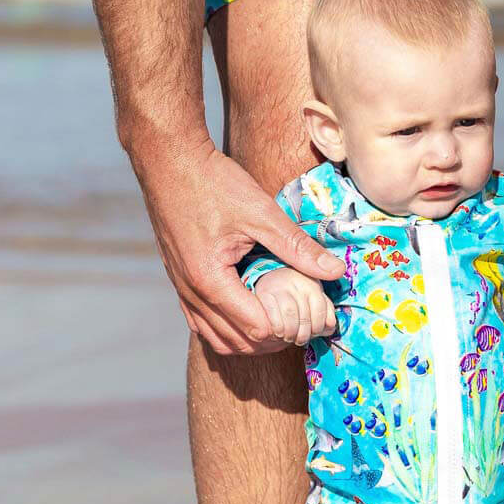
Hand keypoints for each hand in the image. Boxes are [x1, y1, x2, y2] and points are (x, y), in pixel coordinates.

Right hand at [131, 134, 344, 355]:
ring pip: (218, 339)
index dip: (287, 329)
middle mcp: (192, 292)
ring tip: (280, 326)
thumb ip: (298, 247)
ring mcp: (182, 290)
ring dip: (251, 341)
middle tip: (301, 326)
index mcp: (210, 279)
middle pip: (238, 342)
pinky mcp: (180, 283)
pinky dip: (229, 330)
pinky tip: (252, 315)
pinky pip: (203, 323)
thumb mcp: (262, 213)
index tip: (310, 317)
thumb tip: (335, 270)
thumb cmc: (212, 182)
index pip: (256, 328)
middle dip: (273, 340)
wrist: (168, 160)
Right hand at [254, 269, 337, 346]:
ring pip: (290, 314)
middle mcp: (297, 282)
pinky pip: (273, 314)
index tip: (313, 334)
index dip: (318, 327)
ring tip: (289, 337)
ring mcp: (280, 286)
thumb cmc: (298, 297)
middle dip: (303, 334)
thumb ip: (326, 314)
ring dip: (291, 332)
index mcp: (313, 285)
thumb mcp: (315, 302)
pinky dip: (278, 327)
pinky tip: (278, 332)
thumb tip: (329, 326)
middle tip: (299, 339)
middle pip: (305, 315)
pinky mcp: (264, 292)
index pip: (321, 310)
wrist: (272, 281)